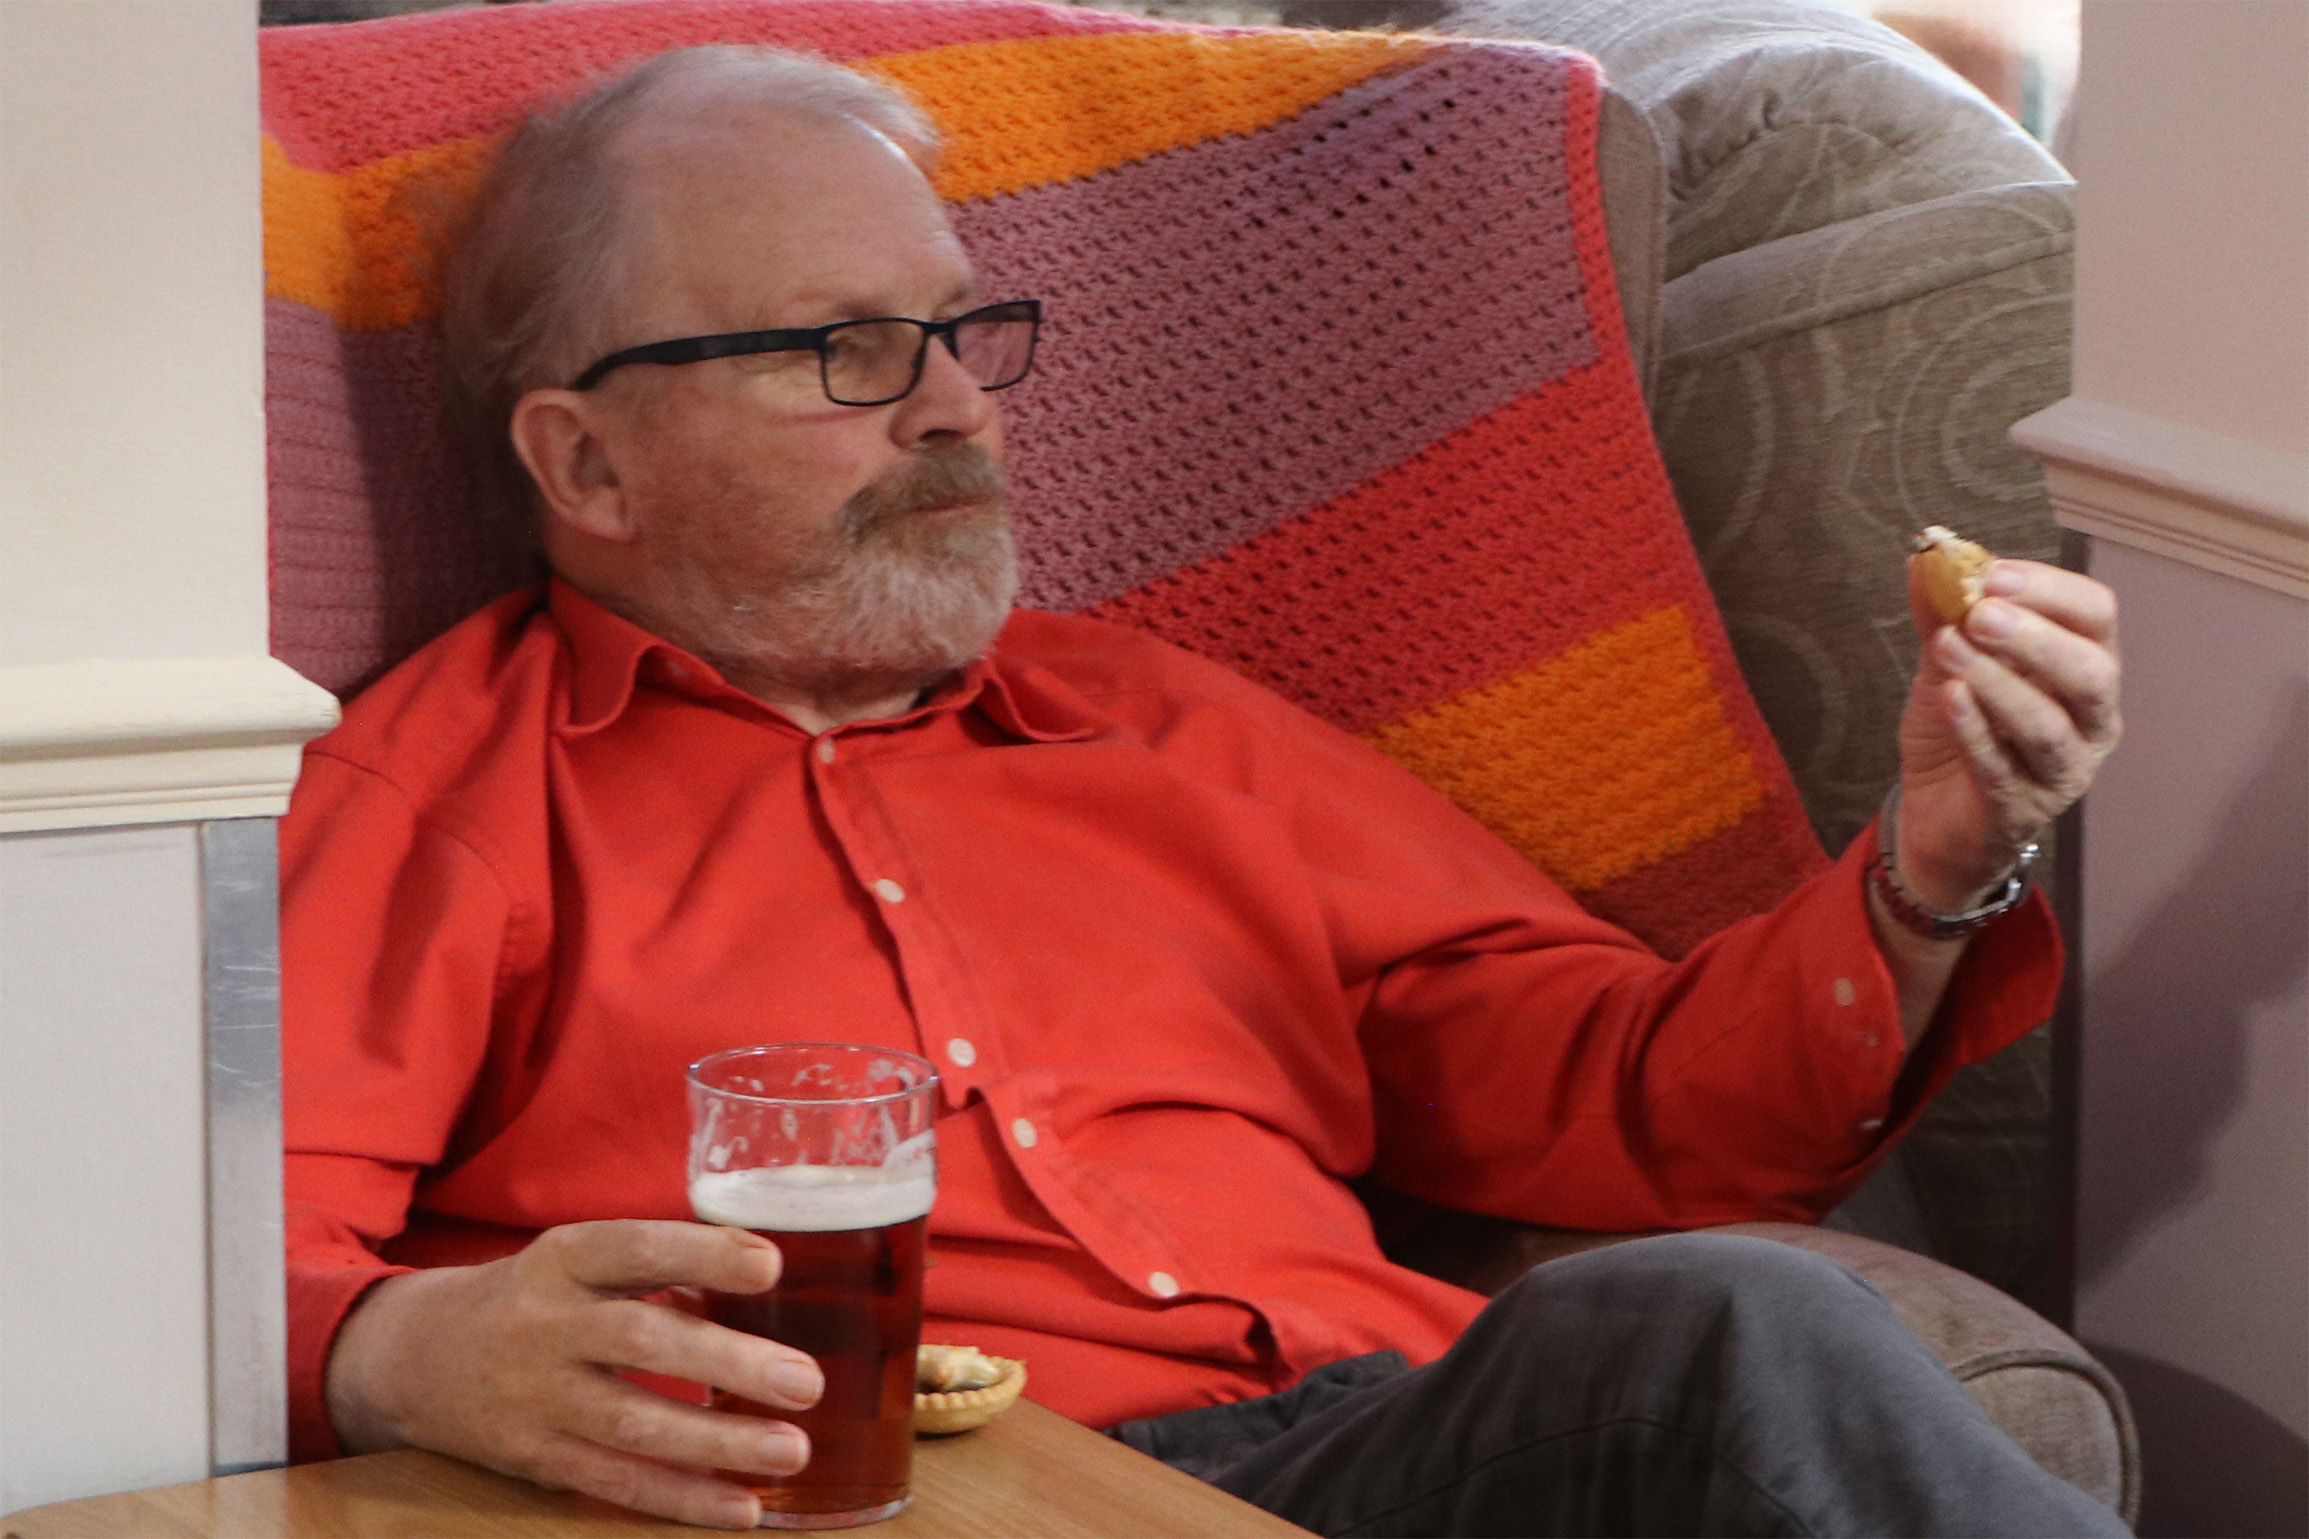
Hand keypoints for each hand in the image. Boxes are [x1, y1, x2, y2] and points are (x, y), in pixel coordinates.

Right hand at [325, 1220, 821, 1528]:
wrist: (414, 1358)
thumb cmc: (534, 1299)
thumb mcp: (579, 1261)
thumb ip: (660, 1269)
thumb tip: (764, 1278)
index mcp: (563, 1259)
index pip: (634, 1249)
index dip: (702, 1255)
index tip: (771, 1265)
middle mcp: (545, 1326)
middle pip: (639, 1342)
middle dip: (727, 1363)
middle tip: (804, 1381)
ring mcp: (535, 1399)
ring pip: (631, 1425)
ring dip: (717, 1443)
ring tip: (792, 1451)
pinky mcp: (533, 1459)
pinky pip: (614, 1483)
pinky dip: (681, 1498)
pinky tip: (742, 1508)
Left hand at [1894, 556, 2121, 910]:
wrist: (1935, 810)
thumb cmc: (1960, 725)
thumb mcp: (1947, 661)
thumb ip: (1942, 613)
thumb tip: (1925, 559)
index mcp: (2085, 664)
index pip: (2095, 615)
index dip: (2049, 590)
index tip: (1992, 573)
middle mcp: (2091, 717)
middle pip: (2090, 671)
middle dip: (2036, 638)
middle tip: (1980, 614)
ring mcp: (2063, 768)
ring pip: (2047, 725)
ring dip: (1998, 682)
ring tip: (1949, 648)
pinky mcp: (2022, 808)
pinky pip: (2002, 767)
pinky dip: (1975, 730)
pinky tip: (1949, 698)